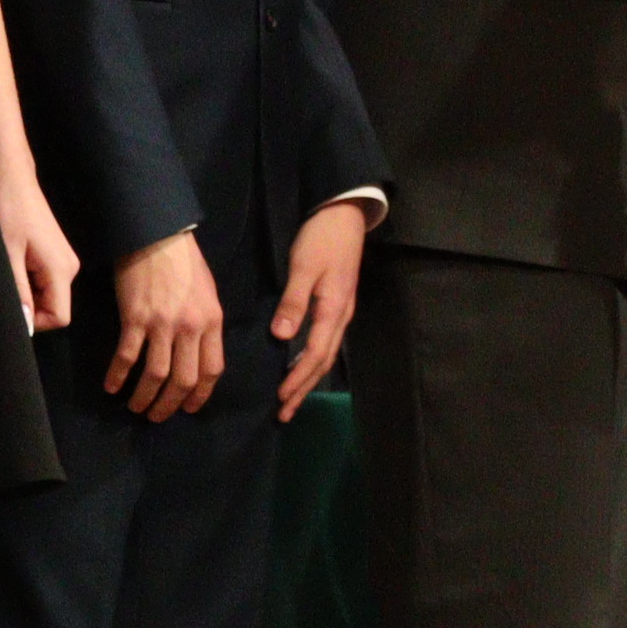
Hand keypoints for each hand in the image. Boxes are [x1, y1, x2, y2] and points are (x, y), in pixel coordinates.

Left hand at [0, 173, 78, 334]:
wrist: (14, 182)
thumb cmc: (9, 212)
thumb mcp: (8, 255)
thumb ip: (18, 292)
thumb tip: (25, 326)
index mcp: (62, 270)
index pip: (60, 318)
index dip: (35, 322)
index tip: (12, 306)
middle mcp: (69, 268)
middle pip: (54, 309)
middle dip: (29, 305)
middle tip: (6, 282)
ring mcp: (64, 261)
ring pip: (48, 296)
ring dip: (26, 291)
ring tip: (9, 266)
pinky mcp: (56, 256)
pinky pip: (46, 283)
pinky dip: (28, 281)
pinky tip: (14, 260)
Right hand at [107, 229, 221, 418]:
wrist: (157, 236)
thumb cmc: (185, 263)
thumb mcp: (208, 294)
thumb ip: (206, 325)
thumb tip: (198, 354)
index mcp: (212, 322)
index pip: (212, 370)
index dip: (200, 395)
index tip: (189, 408)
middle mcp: (190, 327)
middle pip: (184, 379)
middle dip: (170, 404)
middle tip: (157, 416)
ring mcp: (162, 324)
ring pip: (156, 375)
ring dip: (144, 397)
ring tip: (136, 407)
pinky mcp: (135, 319)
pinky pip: (127, 357)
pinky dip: (118, 376)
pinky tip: (112, 386)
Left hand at [270, 199, 368, 419]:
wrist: (346, 215)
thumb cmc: (322, 239)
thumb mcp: (305, 267)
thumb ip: (294, 302)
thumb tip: (282, 337)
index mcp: (334, 309)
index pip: (315, 353)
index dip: (298, 377)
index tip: (281, 397)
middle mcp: (341, 316)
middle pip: (324, 361)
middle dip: (304, 388)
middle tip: (285, 412)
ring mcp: (342, 310)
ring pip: (326, 353)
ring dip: (309, 378)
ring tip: (293, 399)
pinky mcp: (338, 304)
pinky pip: (326, 342)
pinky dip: (313, 360)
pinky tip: (303, 365)